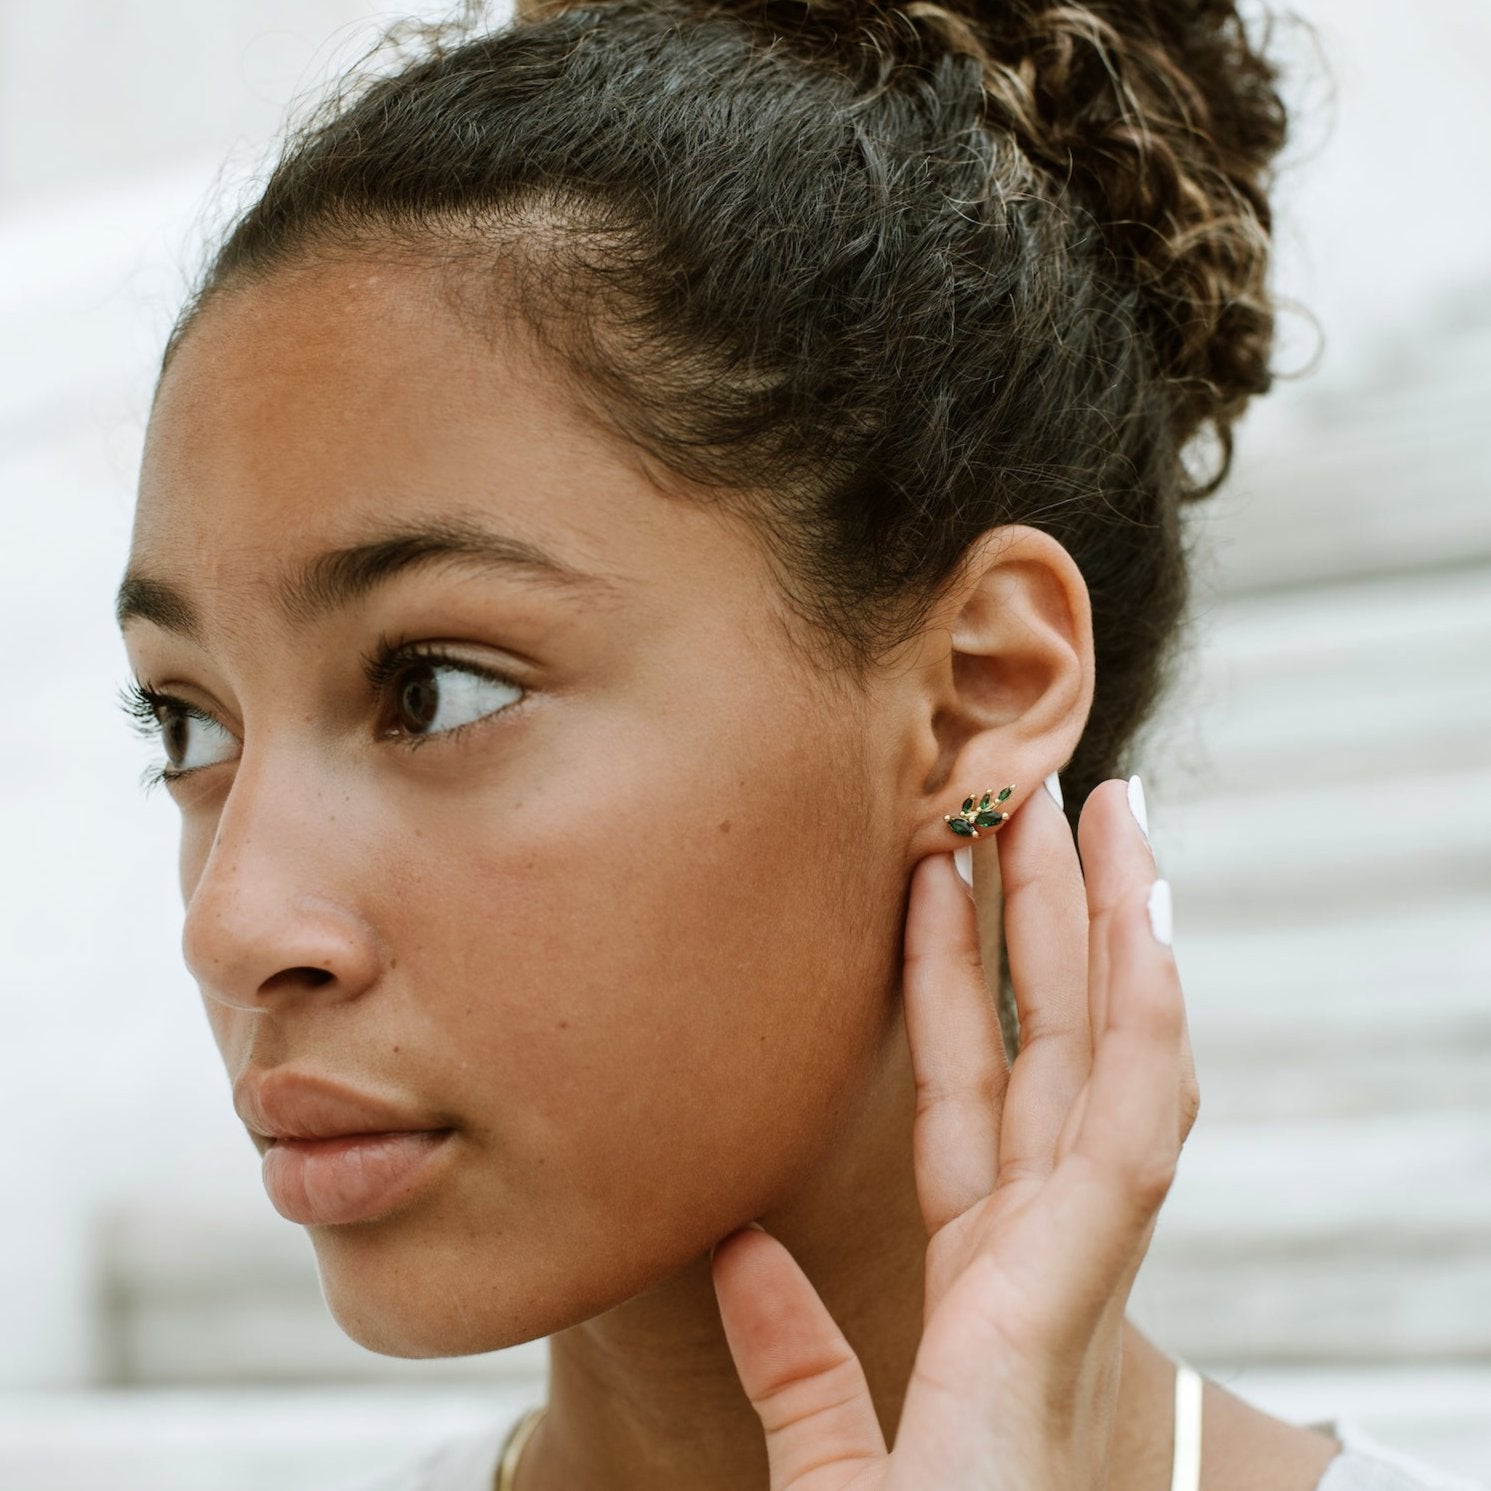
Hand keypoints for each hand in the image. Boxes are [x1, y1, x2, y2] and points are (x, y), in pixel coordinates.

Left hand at [710, 776, 1200, 1488]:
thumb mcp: (828, 1460)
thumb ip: (793, 1362)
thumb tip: (733, 1251)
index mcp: (980, 1281)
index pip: (972, 1089)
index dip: (955, 975)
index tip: (935, 869)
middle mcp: (1040, 1251)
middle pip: (1049, 1042)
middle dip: (1045, 913)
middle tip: (1033, 792)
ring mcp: (1074, 1255)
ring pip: (1103, 1049)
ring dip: (1104, 926)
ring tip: (1095, 808)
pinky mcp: (1082, 1269)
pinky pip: (1134, 1115)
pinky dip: (1148, 1012)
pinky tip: (1142, 914)